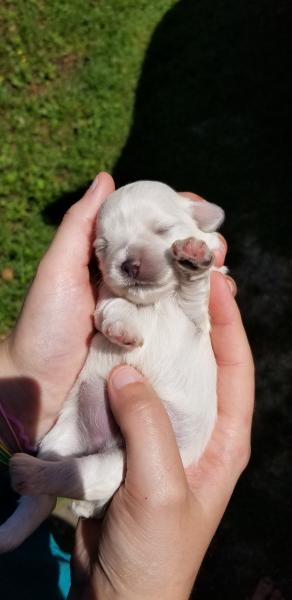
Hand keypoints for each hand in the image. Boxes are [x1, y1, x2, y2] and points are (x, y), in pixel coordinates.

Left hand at [0, 183, 224, 442]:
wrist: (37, 388)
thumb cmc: (42, 326)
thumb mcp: (57, 270)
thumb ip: (80, 226)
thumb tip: (106, 178)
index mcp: (108, 261)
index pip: (148, 228)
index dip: (175, 214)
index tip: (200, 208)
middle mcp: (129, 283)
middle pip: (172, 255)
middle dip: (199, 243)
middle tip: (217, 244)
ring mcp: (143, 315)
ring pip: (182, 286)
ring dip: (205, 274)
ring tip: (221, 269)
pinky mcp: (151, 344)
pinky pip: (181, 322)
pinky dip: (201, 309)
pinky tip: (220, 300)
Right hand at [69, 272, 253, 599]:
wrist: (119, 594)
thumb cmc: (155, 551)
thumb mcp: (160, 487)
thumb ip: (148, 425)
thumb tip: (126, 372)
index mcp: (226, 438)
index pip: (236, 367)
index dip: (229, 322)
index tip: (214, 282)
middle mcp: (201, 429)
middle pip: (200, 364)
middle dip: (191, 322)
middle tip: (175, 281)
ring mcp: (165, 434)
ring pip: (162, 376)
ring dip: (153, 343)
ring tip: (140, 303)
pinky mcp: (132, 442)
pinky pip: (129, 398)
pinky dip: (120, 372)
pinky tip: (109, 349)